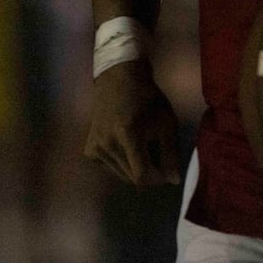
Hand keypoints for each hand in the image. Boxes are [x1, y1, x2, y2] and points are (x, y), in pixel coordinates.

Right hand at [84, 63, 180, 186]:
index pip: (141, 176)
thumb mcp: (166, 122)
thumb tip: (173, 181)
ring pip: (121, 175)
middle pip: (131, 178)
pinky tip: (125, 145)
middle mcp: (106, 143)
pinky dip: (122, 163)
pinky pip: (110, 168)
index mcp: (127, 134)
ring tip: (142, 147)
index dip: (157, 178)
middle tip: (156, 154)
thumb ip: (170, 153)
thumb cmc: (147, 98)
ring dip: (135, 168)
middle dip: (148, 172)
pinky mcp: (89, 150)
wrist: (118, 80)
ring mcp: (95, 147)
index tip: (167, 171)